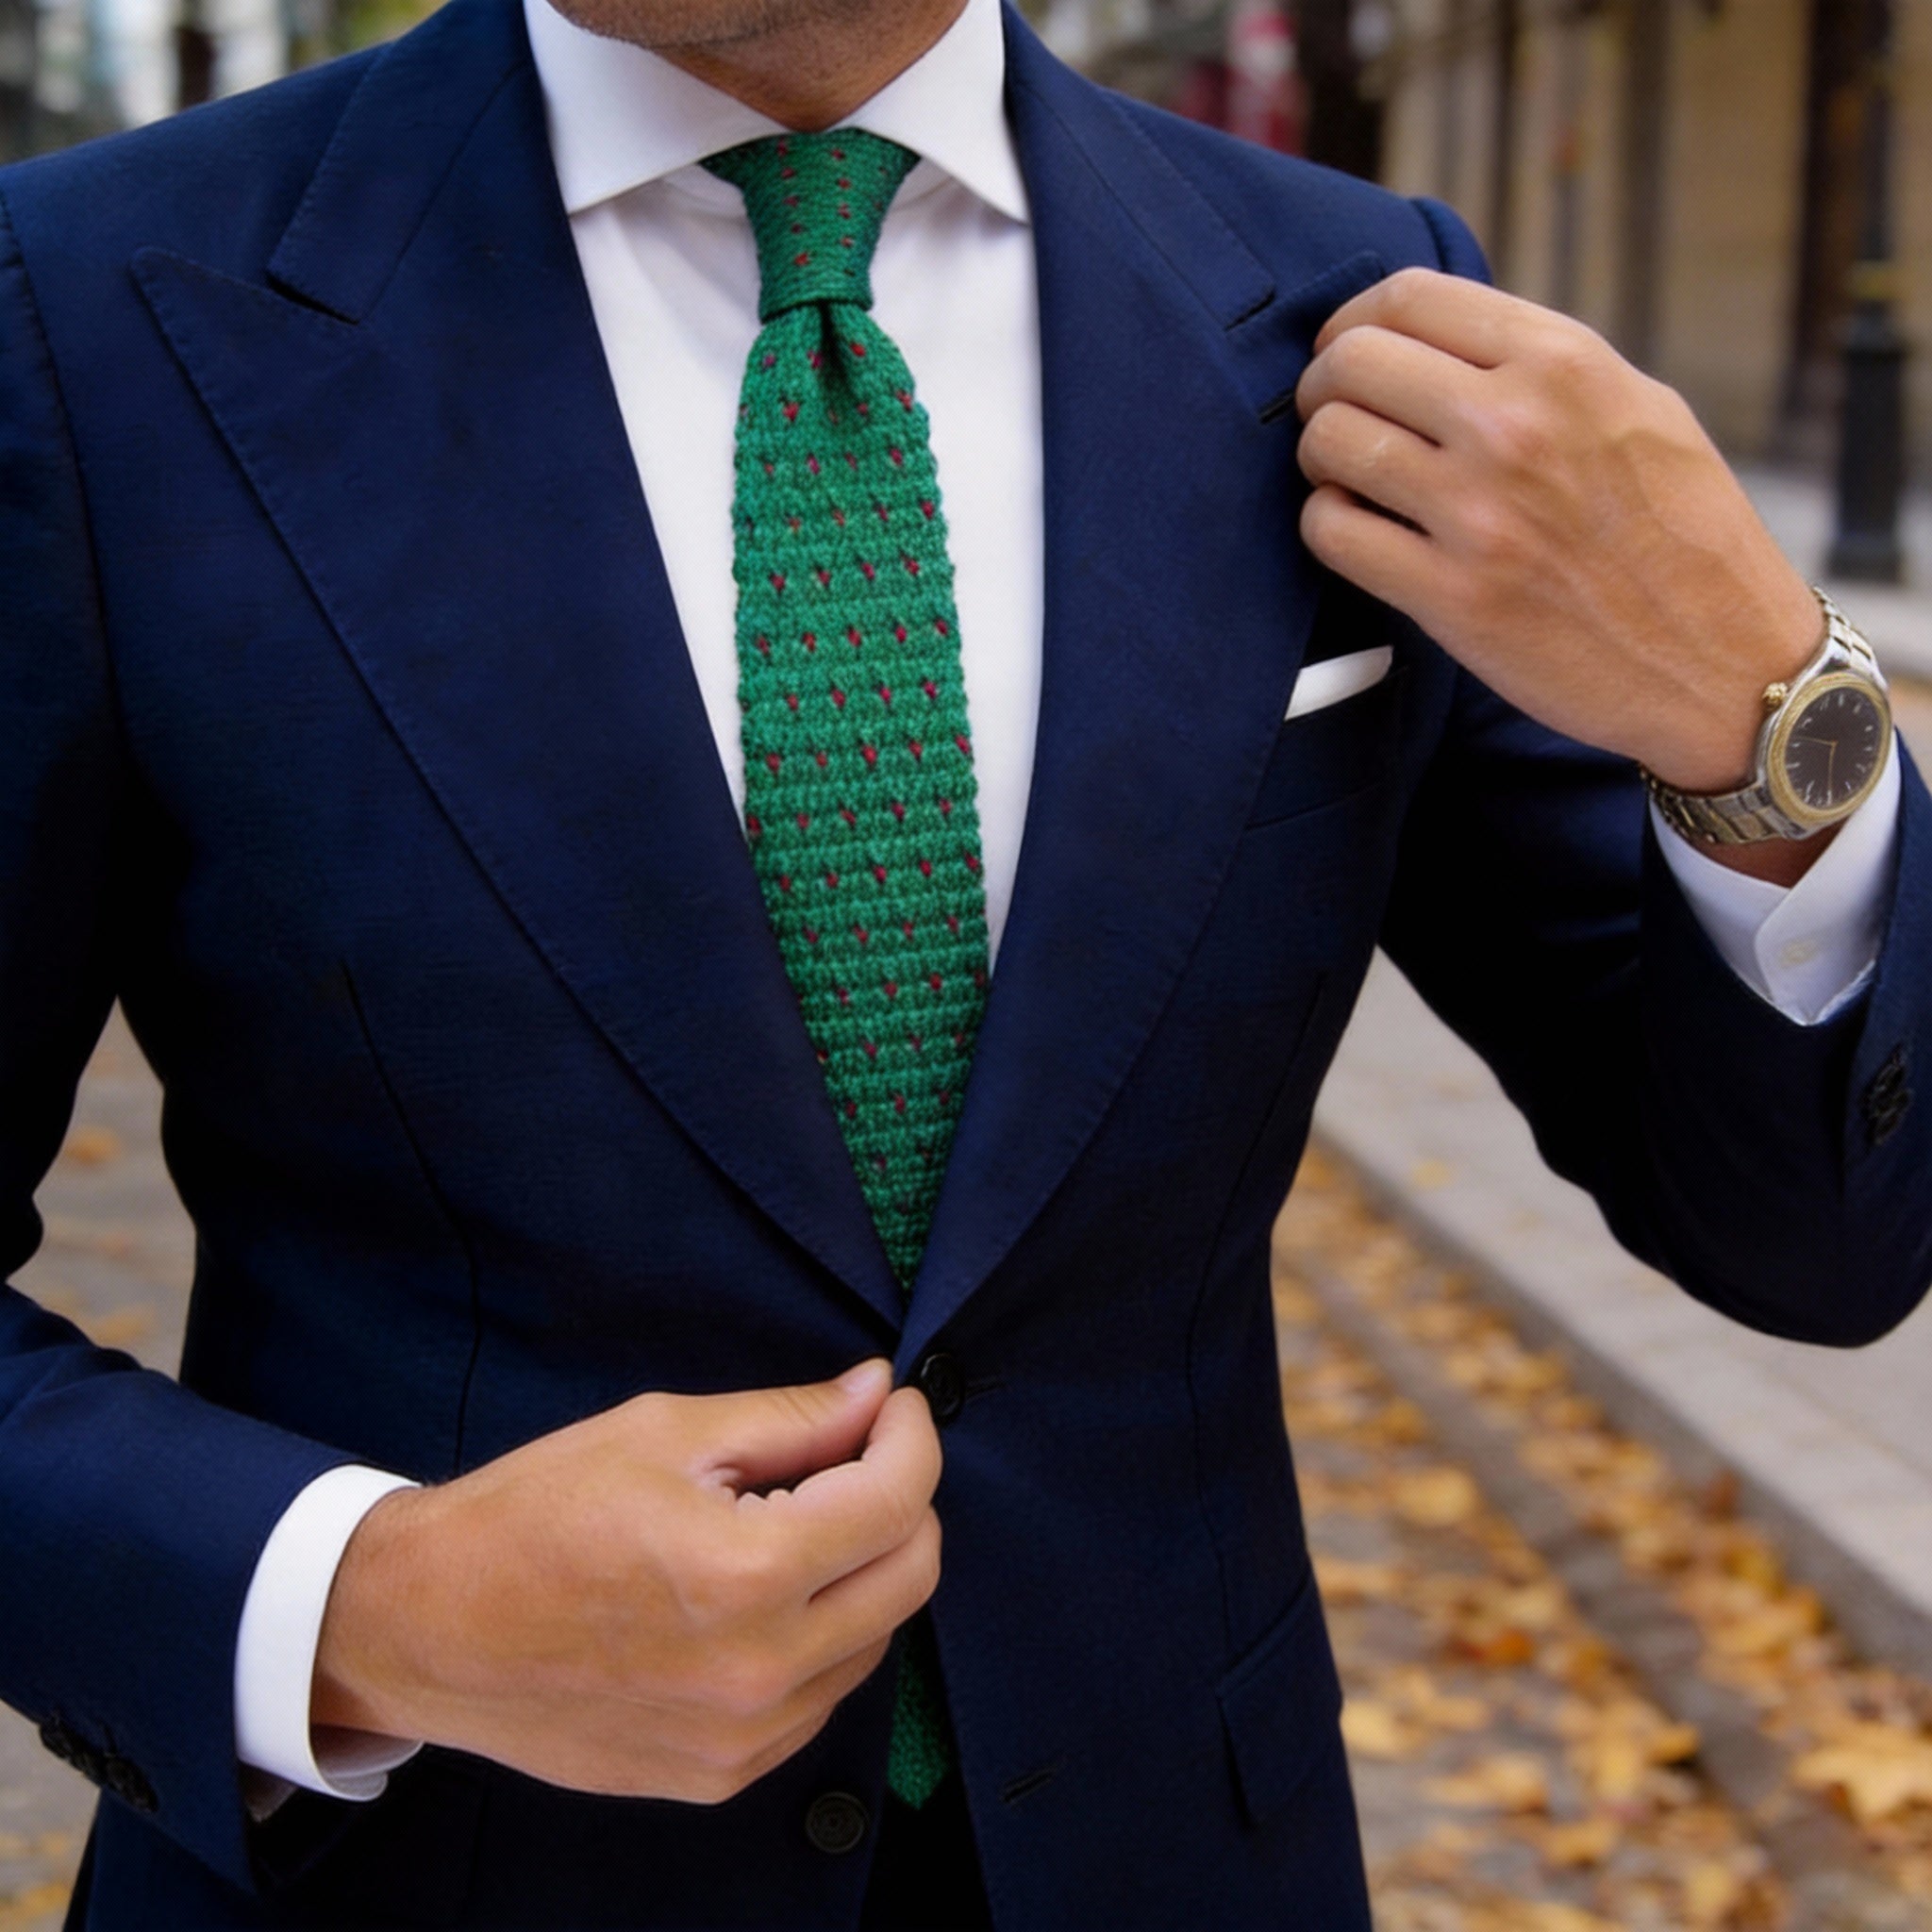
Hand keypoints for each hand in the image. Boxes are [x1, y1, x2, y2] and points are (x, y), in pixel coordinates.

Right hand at [311, 1359, 940, 1803]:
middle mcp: (760, 1671)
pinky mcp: (721, 1775)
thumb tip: (875, 1393)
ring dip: (862, 1570)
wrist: (426, 1629)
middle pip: (912, 1574)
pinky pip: (820, 1697)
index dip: (911, 1435)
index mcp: (746, 1574)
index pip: (899, 1499)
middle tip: (854, 1455)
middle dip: (902, 1498)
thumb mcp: (663, 1433)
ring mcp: (743, 1739)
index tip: (894, 1407)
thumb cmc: (531, 1516)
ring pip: (876, 1639)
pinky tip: (759, 1593)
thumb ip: (789, 1418)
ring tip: (790, 1522)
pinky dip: (820, 1635)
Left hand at [1295, 270, 1830, 881]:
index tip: (1349, 351)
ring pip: (1329, 442)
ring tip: (1344, 477)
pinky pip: (1331, 533)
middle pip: (1352, 362)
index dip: (1355, 322)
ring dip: (1319, 457)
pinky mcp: (1450, 596)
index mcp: (1563, 363)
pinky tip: (1355, 532)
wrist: (1722, 662)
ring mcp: (1478, 512)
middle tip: (1333, 416)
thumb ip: (1540, 366)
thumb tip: (1441, 341)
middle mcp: (1515, 425)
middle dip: (1325, 385)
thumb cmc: (1683, 535)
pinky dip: (1326, 525)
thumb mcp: (1638, 408)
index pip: (1407, 299)